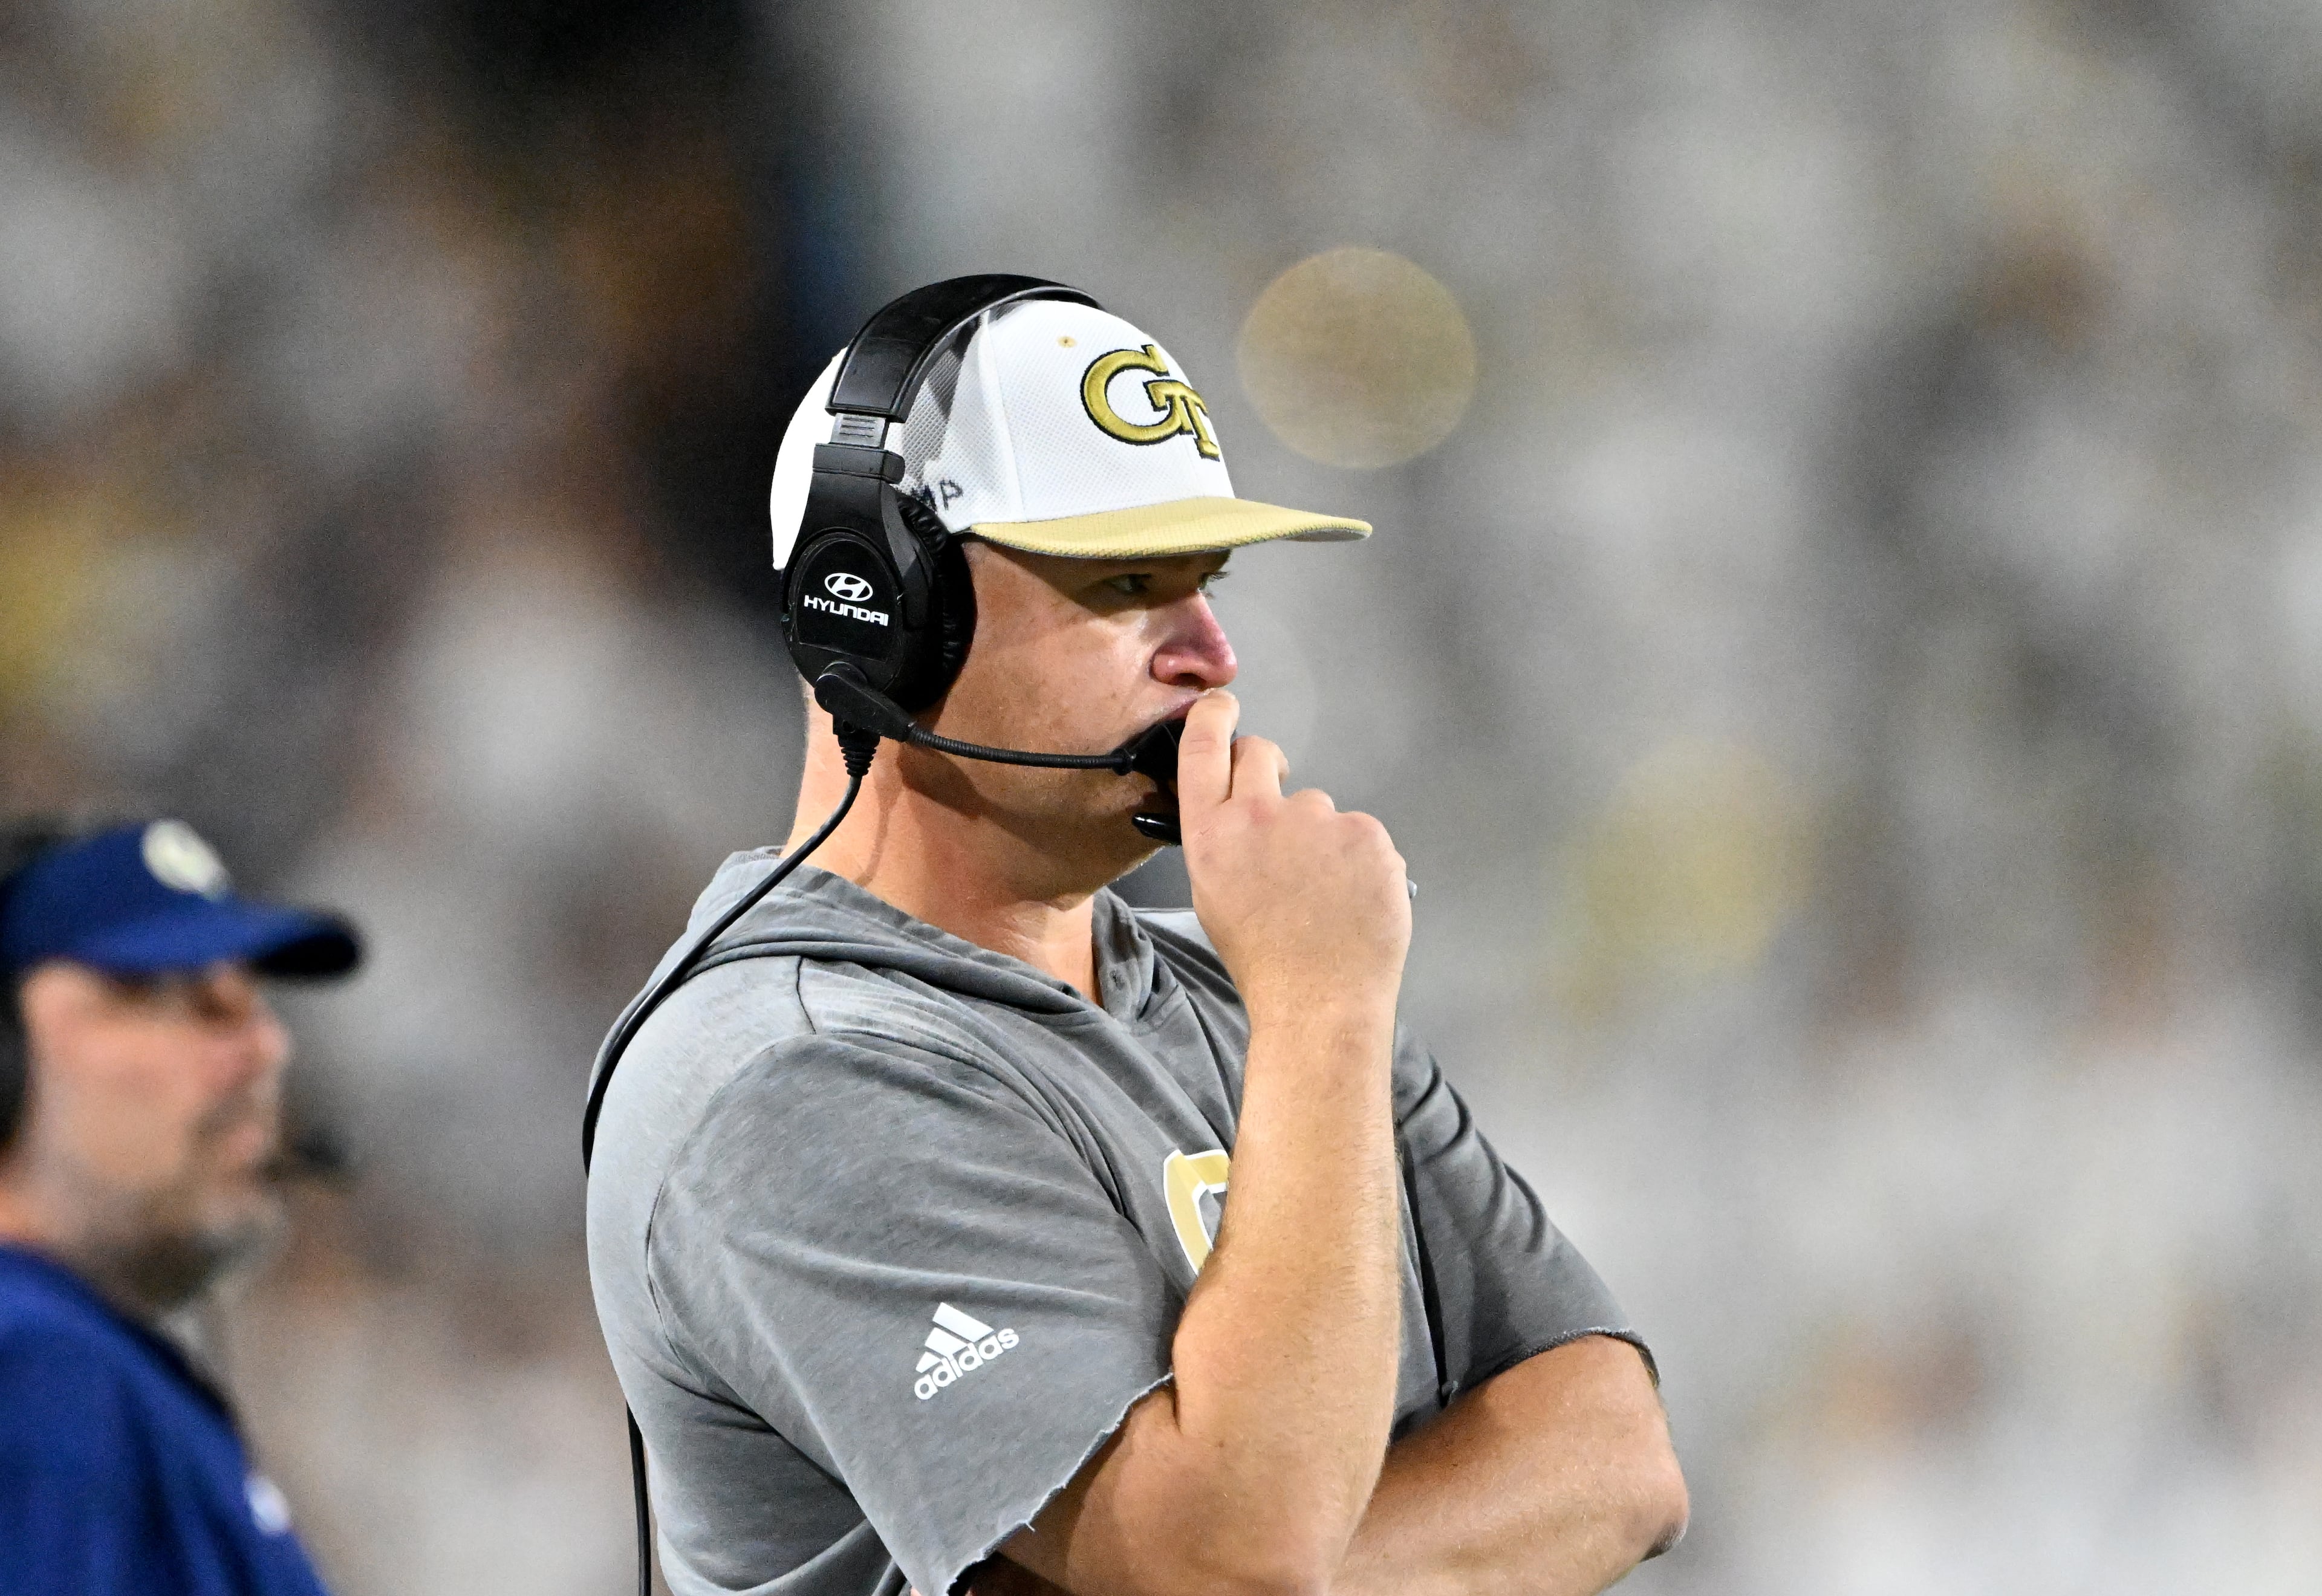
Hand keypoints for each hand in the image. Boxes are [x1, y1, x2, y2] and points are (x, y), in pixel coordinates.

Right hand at [1176, 690, 1410, 1029]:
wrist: (1320, 1000)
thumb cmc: (1265, 960)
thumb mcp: (1214, 895)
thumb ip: (1222, 840)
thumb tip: (1236, 812)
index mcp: (1212, 833)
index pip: (1204, 745)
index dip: (1214, 716)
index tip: (1223, 705)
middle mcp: (1260, 814)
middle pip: (1262, 754)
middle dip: (1269, 770)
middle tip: (1282, 820)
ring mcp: (1319, 820)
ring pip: (1319, 808)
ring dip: (1322, 836)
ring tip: (1323, 893)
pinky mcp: (1367, 833)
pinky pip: (1361, 833)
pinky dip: (1361, 859)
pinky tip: (1352, 898)